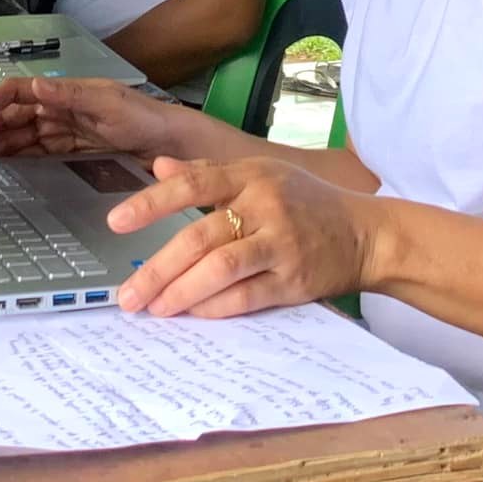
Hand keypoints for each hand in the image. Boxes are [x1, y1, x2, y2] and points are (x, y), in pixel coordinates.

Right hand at [0, 77, 201, 164]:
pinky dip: (9, 159)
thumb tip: (35, 88)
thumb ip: (70, 96)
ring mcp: (60, 129)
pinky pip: (30, 152)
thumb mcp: (108, 103)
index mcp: (62, 92)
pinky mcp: (67, 149)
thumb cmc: (144, 116)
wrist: (172, 143)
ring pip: (14, 137)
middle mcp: (56, 107)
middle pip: (7, 118)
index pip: (13, 94)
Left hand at [108, 156, 376, 318]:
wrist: (366, 233)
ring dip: (182, 292)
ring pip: (221, 268)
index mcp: (250, 175)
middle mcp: (265, 205)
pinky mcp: (295, 281)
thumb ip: (206, 173)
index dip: (150, 202)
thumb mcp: (259, 174)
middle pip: (200, 235)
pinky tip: (192, 315)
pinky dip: (216, 307)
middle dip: (158, 267)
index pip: (192, 183)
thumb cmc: (304, 202)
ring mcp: (281, 244)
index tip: (115, 222)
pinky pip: (248, 296)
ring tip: (154, 308)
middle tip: (128, 293)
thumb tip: (158, 166)